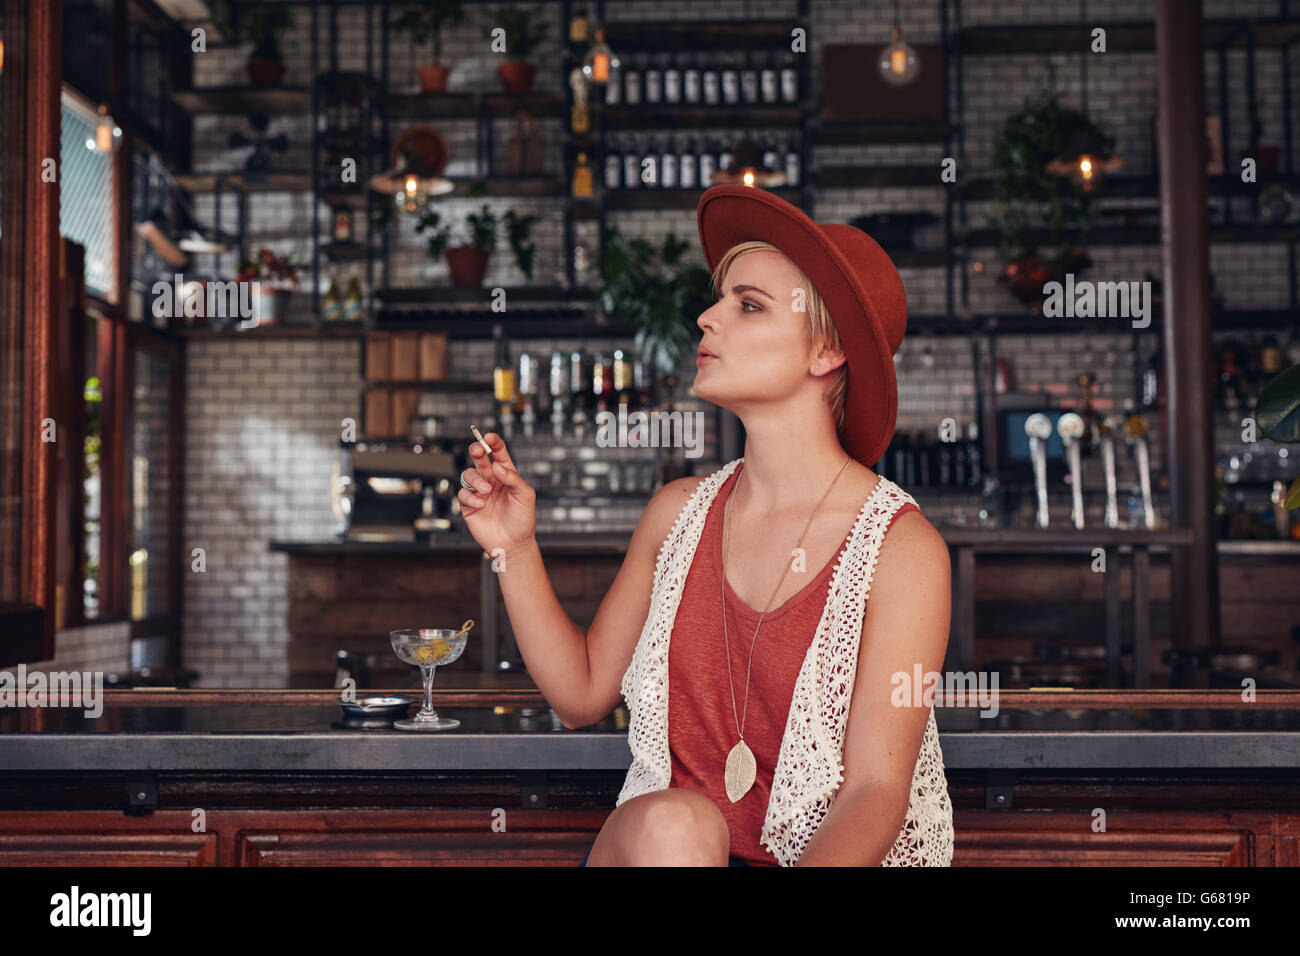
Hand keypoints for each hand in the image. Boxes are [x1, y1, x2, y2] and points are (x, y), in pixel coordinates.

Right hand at [457, 431, 536, 558]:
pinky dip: (471, 497)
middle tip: (478, 449)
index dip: (493, 443)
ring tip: (486, 491)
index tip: (489, 437)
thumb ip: (513, 478)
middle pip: (480, 459)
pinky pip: (463, 494)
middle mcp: (491, 480)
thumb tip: (497, 465)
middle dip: (477, 451)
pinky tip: (481, 504)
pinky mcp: (469, 505)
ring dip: (476, 480)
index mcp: (506, 475)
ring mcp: (479, 492)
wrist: (513, 544)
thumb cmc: (522, 520)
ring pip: (469, 474)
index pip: (498, 453)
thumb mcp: (525, 496)